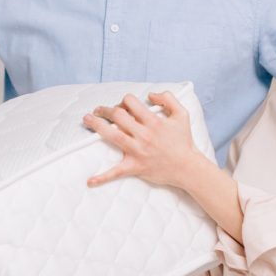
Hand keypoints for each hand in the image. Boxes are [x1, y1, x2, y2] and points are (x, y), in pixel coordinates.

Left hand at [82, 92, 204, 188]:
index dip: (124, 100)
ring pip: (113, 135)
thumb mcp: (182, 114)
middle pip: (118, 115)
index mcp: (154, 121)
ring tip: (87, 120)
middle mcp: (144, 135)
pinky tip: (90, 181)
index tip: (121, 105)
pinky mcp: (135, 167)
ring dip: (97, 126)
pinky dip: (102, 177)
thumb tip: (151, 94)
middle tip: (98, 110)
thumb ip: (169, 99)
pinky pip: (116, 172)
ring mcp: (138, 151)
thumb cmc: (184, 141)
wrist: (188, 167)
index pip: (131, 103)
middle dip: (105, 109)